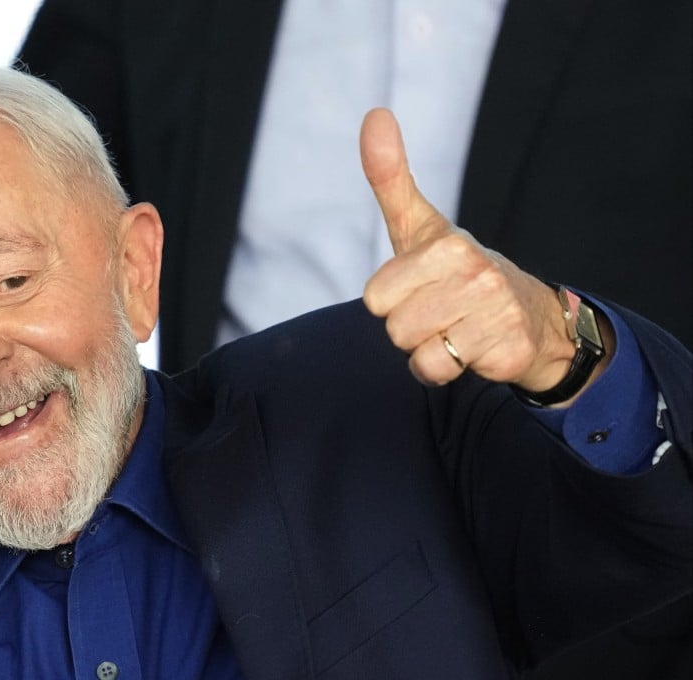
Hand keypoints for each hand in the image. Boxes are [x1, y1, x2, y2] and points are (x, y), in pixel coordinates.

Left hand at [359, 109, 602, 392]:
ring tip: (455, 329)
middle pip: (393, 328)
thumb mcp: (421, 225)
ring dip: (429, 349)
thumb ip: (390, 176)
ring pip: (416, 353)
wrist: (531, 317)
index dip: (391, 298)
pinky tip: (471, 350)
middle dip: (410, 326)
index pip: (375, 297)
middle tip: (440, 310)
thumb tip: (374, 114)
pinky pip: (441, 373)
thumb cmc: (459, 270)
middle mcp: (476, 275)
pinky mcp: (508, 353)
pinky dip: (448, 370)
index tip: (421, 285)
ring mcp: (496, 314)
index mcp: (447, 245)